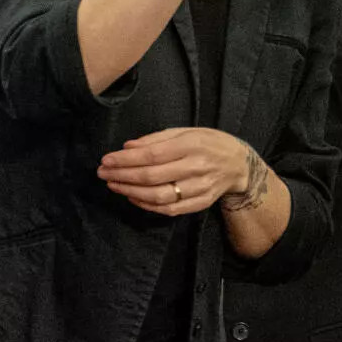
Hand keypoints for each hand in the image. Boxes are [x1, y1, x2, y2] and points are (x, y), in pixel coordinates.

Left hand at [97, 126, 260, 215]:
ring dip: (130, 192)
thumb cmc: (207, 143)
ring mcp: (201, 188)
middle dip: (122, 176)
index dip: (125, 160)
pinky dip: (147, 205)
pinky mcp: (202, 203)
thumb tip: (126, 147)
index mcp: (192, 145)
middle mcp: (197, 167)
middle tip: (102, 174)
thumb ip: (155, 139)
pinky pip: (170, 209)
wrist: (239, 164)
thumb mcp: (184, 132)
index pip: (152, 155)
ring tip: (113, 185)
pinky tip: (132, 197)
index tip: (106, 160)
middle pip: (152, 177)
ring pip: (159, 196)